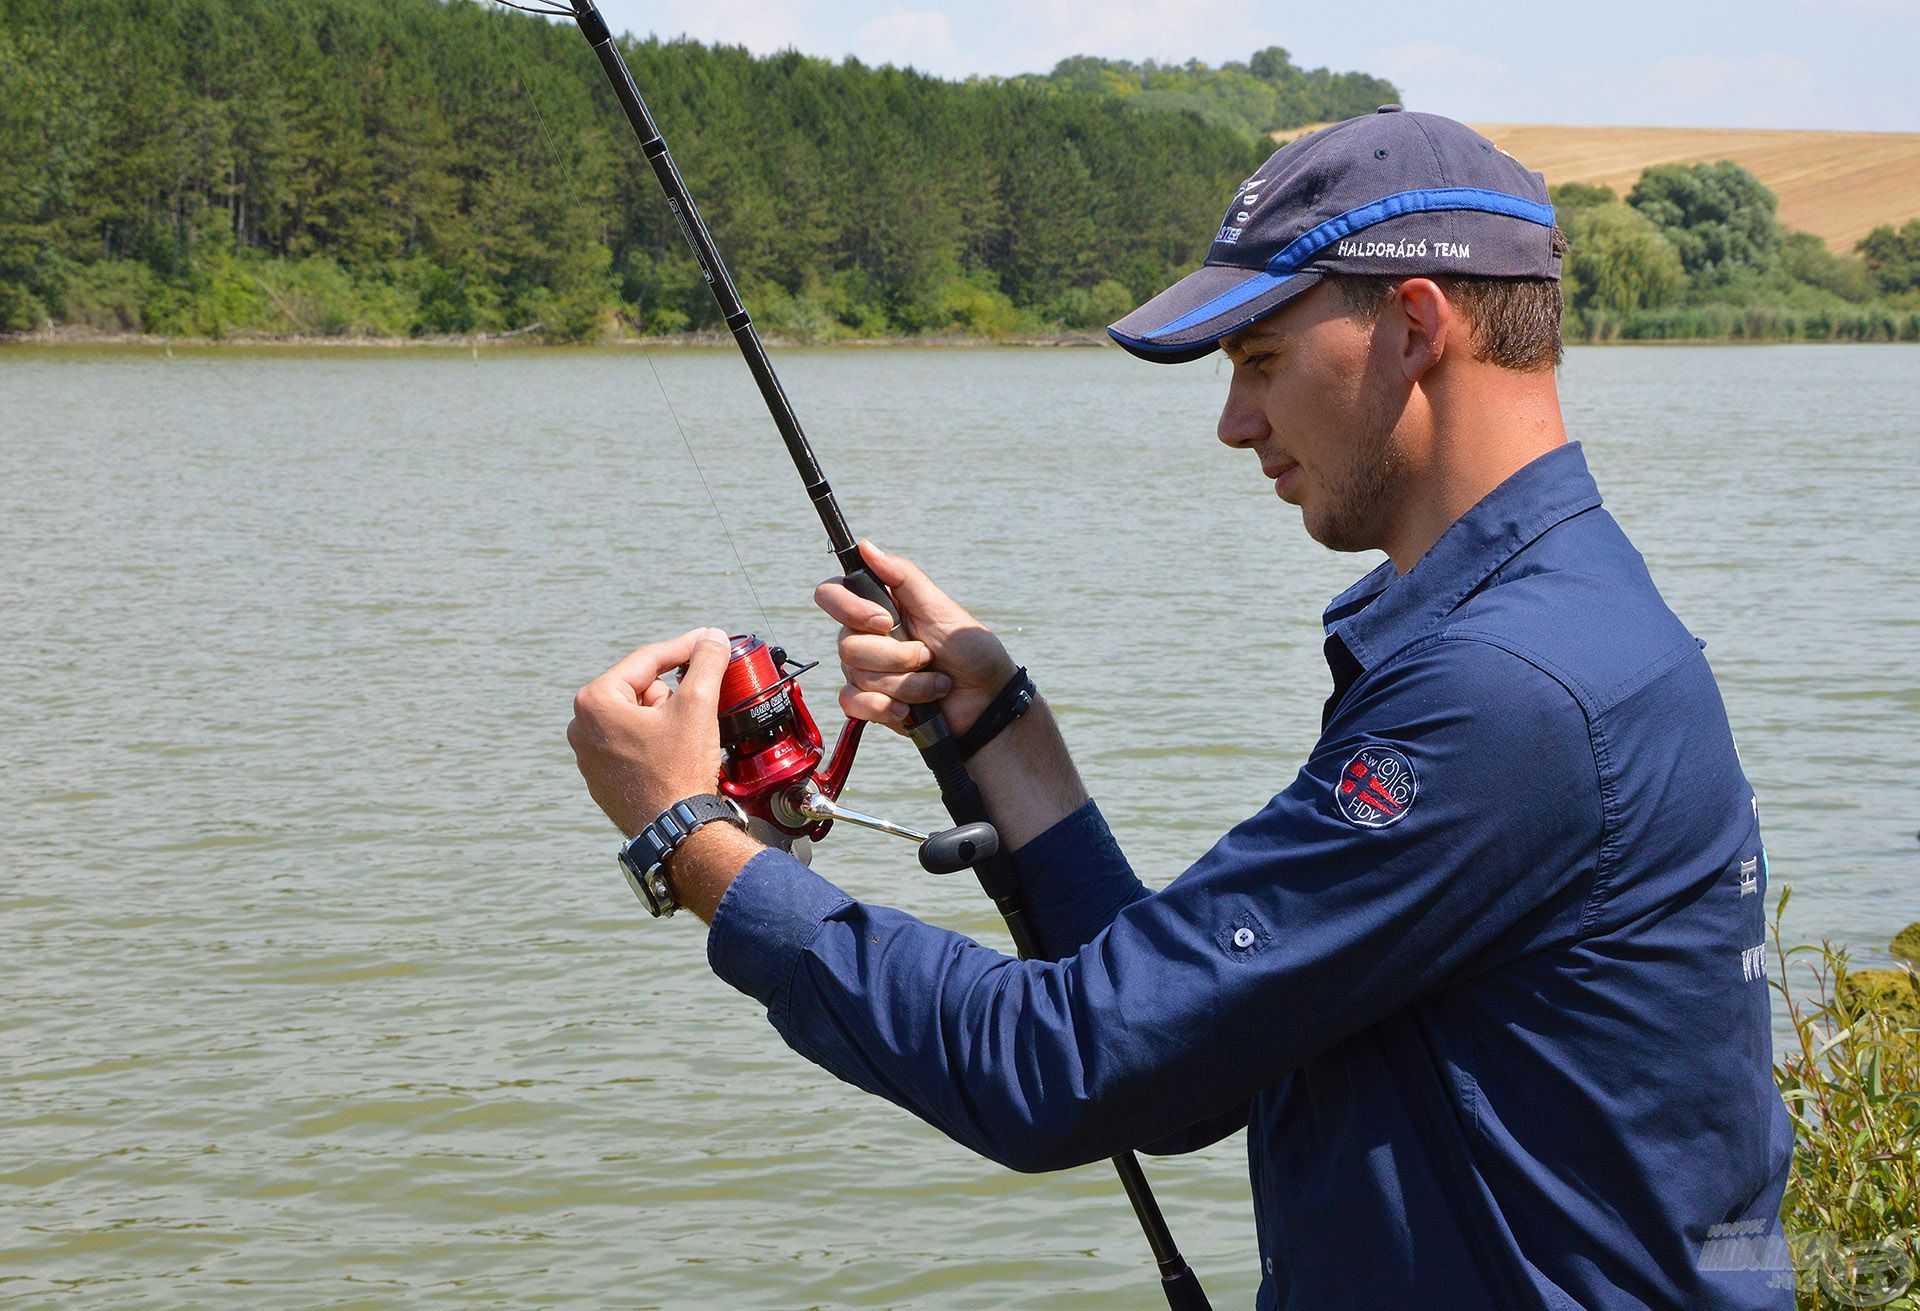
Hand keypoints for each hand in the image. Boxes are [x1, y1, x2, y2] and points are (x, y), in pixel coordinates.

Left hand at [568, 627, 730, 836]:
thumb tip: (712, 638)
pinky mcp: (603, 778)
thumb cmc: (679, 770)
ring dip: (666, 718)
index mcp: (594, 702)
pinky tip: (676, 757)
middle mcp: (581, 727)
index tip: (709, 640)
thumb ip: (706, 662)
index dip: (684, 647)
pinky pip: (632, 744)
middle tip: (699, 707)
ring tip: (687, 740)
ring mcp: (589, 755)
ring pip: (638, 716)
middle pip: (641, 688)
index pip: (647, 660)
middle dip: (674, 693)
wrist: (675, 832)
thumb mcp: (698, 705)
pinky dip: (655, 742)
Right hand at [814, 541, 1015, 735]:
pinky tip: (908, 710)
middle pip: (846, 644)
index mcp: (880, 608)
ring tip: (935, 683)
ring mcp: (867, 672)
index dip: (849, 608)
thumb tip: (865, 546)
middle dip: (895, 656)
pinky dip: (884, 707)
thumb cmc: (971, 652)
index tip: (885, 620)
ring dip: (906, 684)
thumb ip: (902, 576)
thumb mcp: (941, 608)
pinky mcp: (871, 704)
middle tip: (928, 656)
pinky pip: (852, 703)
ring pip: (857, 675)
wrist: (987, 701)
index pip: (832, 595)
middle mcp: (867, 638)